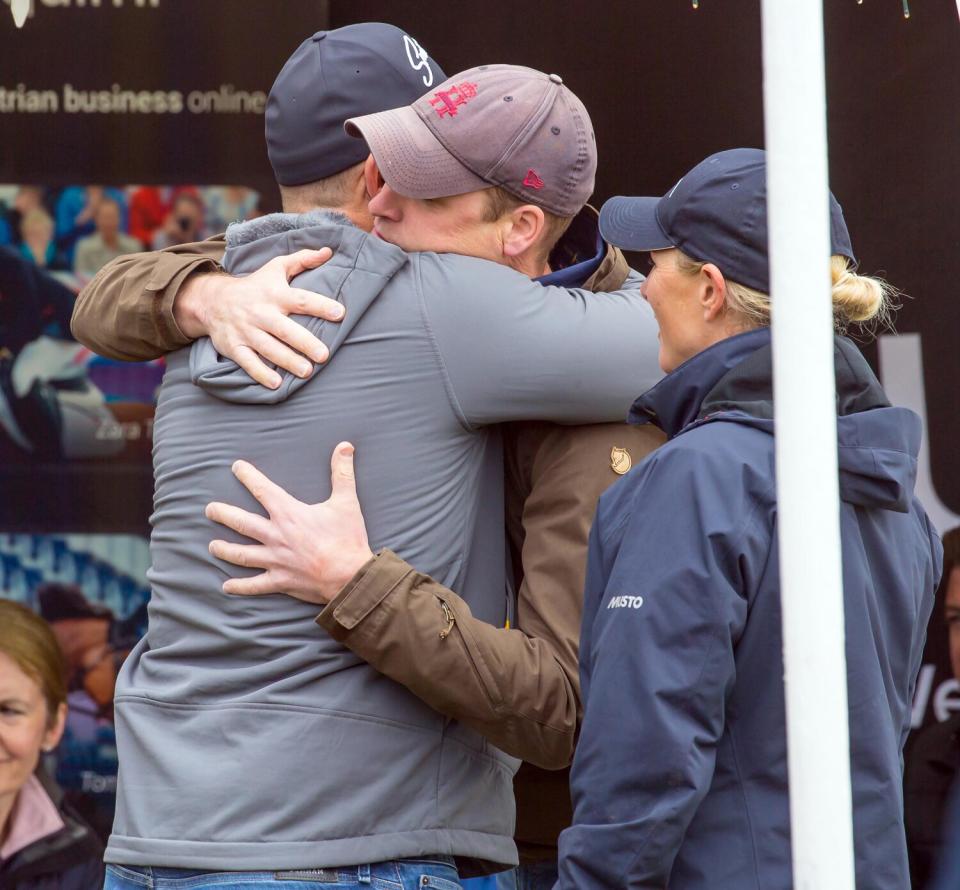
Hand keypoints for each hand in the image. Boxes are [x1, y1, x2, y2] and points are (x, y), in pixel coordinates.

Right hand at [174, 247, 342, 388]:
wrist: (212, 299)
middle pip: (285, 329)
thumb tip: (328, 251)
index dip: (321, 306)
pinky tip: (276, 384)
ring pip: (268, 348)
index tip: (340, 313)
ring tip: (306, 372)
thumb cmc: (255, 285)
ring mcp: (246, 331)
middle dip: (304, 342)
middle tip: (324, 355)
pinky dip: (260, 373)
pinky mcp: (234, 347)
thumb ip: (302, 260)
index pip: (301, 300)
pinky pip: (247, 362)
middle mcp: (261, 313)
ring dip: (287, 361)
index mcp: (274, 294)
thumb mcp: (275, 268)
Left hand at [206, 442, 373, 603]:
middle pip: (241, 522)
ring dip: (224, 549)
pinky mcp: (280, 580)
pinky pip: (254, 585)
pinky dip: (240, 586)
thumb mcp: (347, 501)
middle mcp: (276, 536)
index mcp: (289, 514)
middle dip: (223, 514)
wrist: (349, 575)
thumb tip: (345, 446)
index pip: (262, 489)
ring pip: (241, 554)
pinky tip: (227, 586)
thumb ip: (342, 472)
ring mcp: (275, 560)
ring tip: (212, 546)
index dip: (248, 476)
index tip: (236, 467)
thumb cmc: (347, 538)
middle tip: (210, 509)